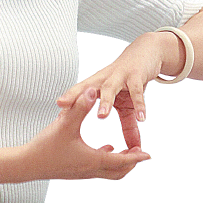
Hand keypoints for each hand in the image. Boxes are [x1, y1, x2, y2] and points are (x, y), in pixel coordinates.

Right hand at [23, 89, 150, 180]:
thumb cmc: (45, 147)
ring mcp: (81, 172)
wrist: (26, 165)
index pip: (122, 161)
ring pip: (108, 171)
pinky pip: (96, 167)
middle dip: (132, 162)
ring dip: (120, 162)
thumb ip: (81, 106)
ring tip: (128, 150)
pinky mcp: (73, 170)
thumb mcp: (65, 123)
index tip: (149, 154)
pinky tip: (104, 148)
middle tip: (141, 153)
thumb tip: (94, 90)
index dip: (136, 156)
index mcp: (92, 160)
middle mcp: (89, 169)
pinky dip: (106, 159)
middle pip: (119, 171)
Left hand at [57, 33, 165, 148]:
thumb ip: (128, 127)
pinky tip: (141, 118)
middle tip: (65, 111)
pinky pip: (136, 91)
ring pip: (110, 88)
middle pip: (87, 88)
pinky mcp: (136, 75)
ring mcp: (120, 75)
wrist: (146, 53)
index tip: (56, 114)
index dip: (68, 102)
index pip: (79, 93)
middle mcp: (104, 78)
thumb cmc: (128, 80)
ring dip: (106, 102)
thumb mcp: (127, 104)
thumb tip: (133, 149)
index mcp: (97, 84)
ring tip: (101, 117)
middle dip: (76, 99)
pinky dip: (139, 104)